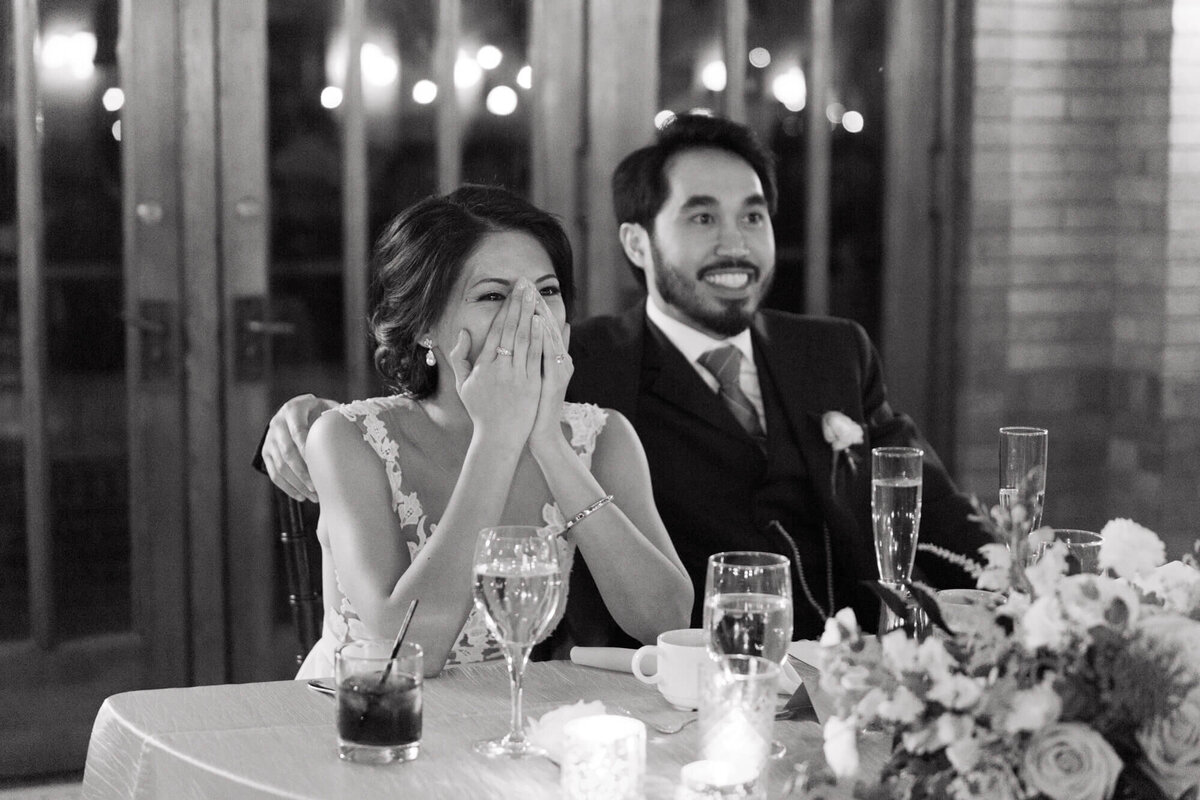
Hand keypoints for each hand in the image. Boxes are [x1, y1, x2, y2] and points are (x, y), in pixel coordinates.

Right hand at [262, 393, 335, 501]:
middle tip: (317, 486)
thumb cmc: (320, 412)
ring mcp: (269, 439)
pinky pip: (274, 473)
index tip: (320, 465)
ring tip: (314, 496)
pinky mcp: (266, 452)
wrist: (297, 411)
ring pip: (280, 466)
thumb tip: (358, 428)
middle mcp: (277, 423)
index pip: (298, 432)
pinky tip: (302, 496)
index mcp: (293, 409)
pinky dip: (287, 487)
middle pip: (287, 452)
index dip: (307, 449)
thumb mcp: (328, 408)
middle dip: (302, 472)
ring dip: (297, 483)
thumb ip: (338, 417)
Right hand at [446, 279, 542, 447]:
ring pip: (524, 339)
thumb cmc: (481, 410)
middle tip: (525, 283)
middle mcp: (500, 367)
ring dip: (529, 314)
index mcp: (483, 365)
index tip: (511, 292)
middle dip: (518, 304)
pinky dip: (539, 339)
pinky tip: (542, 322)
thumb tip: (462, 332)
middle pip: (510, 329)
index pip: (496, 330)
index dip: (504, 309)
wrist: (498, 437)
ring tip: (535, 295)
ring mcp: (517, 376)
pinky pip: (536, 357)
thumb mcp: (463, 384)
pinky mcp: (532, 385)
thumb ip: (459, 356)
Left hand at [529, 296, 572, 453]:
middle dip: (535, 303)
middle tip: (527, 282)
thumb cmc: (534, 406)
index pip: (542, 326)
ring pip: (549, 335)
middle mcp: (560, 360)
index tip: (522, 287)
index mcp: (553, 358)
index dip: (533, 306)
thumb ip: (540, 355)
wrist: (540, 432)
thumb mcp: (537, 376)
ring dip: (541, 314)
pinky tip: (539, 323)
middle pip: (547, 326)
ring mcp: (559, 369)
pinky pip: (550, 354)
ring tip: (532, 295)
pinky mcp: (555, 379)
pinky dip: (545, 338)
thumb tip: (544, 332)